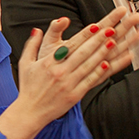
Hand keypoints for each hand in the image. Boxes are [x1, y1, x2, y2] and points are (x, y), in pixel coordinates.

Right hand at [8, 8, 138, 133]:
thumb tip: (37, 30)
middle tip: (110, 29)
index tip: (95, 26)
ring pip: (88, 65)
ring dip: (102, 53)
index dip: (84, 35)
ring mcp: (68, 84)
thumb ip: (32, 45)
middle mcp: (59, 72)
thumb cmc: (28, 88)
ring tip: (113, 43)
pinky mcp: (74, 95)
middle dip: (98, 40)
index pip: (70, 45)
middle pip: (82, 53)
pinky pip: (89, 82)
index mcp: (48, 63)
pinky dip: (99, 72)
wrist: (29, 112)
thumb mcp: (25, 63)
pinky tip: (107, 64)